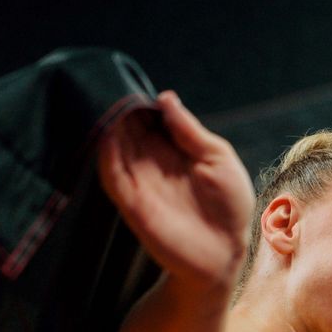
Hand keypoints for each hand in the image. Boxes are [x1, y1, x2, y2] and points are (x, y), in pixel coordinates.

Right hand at [98, 90, 253, 290]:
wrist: (225, 252)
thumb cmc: (230, 206)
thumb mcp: (218, 159)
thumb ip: (190, 131)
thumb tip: (165, 97)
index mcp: (173, 150)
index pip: (147, 119)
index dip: (138, 101)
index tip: (127, 79)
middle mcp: (151, 162)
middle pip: (126, 128)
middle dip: (117, 107)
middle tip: (106, 82)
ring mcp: (139, 180)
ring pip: (114, 146)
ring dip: (107, 125)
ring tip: (101, 99)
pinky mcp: (131, 201)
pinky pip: (112, 173)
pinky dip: (105, 152)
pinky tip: (104, 132)